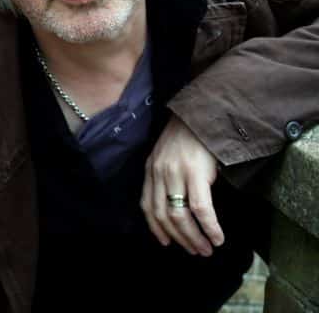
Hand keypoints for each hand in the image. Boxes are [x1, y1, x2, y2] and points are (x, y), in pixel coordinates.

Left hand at [141, 115, 223, 256]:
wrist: (202, 113)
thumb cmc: (190, 135)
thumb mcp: (169, 155)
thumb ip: (167, 176)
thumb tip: (177, 205)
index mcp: (150, 169)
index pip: (147, 206)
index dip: (156, 228)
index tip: (167, 243)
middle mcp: (159, 173)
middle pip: (164, 216)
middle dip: (180, 238)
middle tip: (195, 251)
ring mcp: (175, 173)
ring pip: (180, 216)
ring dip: (194, 237)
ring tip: (207, 249)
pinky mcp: (195, 173)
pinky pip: (200, 208)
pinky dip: (209, 227)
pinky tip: (217, 237)